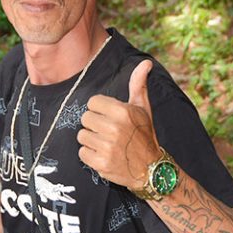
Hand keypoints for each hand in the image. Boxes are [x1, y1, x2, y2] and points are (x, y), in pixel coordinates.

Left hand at [77, 59, 161, 189]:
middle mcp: (114, 128)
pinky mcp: (101, 163)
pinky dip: (90, 155)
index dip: (100, 110)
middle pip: (85, 118)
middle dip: (94, 125)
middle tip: (108, 132)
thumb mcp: (143, 108)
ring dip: (91, 140)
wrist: (151, 169)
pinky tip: (104, 154)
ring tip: (107, 143)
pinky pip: (82, 152)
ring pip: (82, 136)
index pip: (92, 102)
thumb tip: (146, 63)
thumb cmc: (144, 135)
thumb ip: (139, 84)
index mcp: (122, 112)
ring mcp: (107, 147)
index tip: (110, 117)